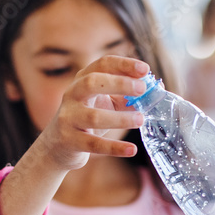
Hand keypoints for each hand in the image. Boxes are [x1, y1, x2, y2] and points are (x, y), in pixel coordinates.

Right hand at [36, 56, 149, 170]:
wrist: (58, 145)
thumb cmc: (87, 118)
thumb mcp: (104, 102)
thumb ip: (126, 96)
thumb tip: (156, 90)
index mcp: (82, 80)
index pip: (102, 64)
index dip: (123, 64)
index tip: (144, 69)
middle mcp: (72, 95)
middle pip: (92, 82)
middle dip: (119, 83)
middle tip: (142, 88)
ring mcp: (69, 118)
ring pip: (93, 116)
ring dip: (120, 118)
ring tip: (141, 119)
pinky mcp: (70, 141)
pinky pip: (93, 144)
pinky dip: (114, 148)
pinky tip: (132, 150)